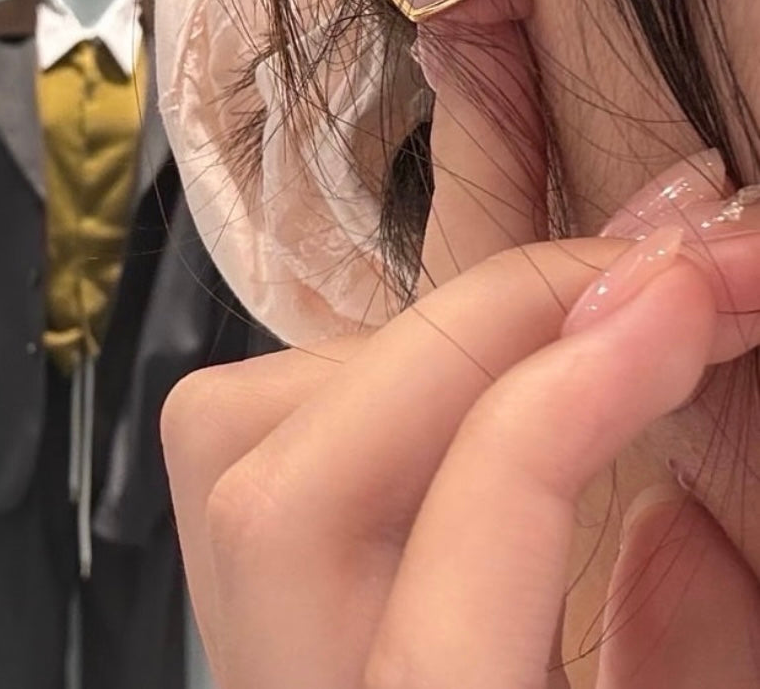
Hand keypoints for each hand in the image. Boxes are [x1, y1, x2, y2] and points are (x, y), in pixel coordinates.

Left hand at [162, 16, 759, 687]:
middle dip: (490, 322)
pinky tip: (482, 356)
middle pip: (294, 467)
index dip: (561, 399)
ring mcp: (236, 616)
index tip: (681, 290)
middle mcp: (281, 678)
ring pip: (245, 415)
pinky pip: (258, 408)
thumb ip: (686, 645)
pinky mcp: (229, 556)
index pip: (436, 572)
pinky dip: (382, 353)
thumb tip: (669, 499)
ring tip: (578, 304)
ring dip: (430, 326)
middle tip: (656, 265)